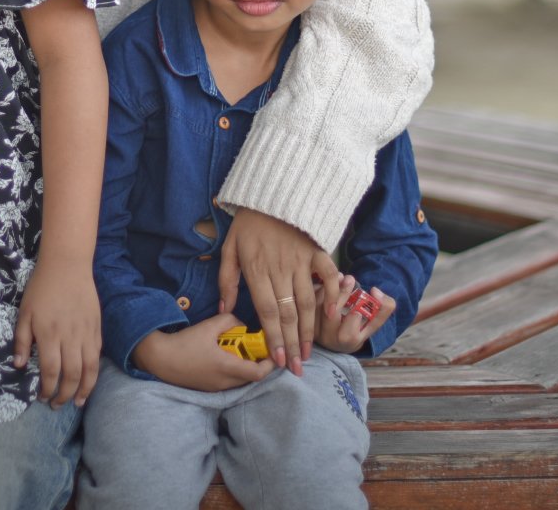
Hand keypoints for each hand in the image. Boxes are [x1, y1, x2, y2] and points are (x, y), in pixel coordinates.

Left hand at [12, 254, 101, 407]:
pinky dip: (94, 371)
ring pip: (89, 369)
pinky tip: (88, 380)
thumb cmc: (41, 288)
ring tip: (77, 402)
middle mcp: (70, 337)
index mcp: (49, 334)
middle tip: (58, 406)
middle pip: (71, 374)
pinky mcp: (97, 327)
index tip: (42, 398)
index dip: (48, 389)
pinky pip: (97, 355)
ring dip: (84, 389)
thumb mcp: (24, 313)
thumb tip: (20, 366)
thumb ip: (22, 341)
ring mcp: (86, 332)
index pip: (51, 370)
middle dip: (64, 395)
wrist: (67, 265)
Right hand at [132, 314, 277, 391]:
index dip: (269, 364)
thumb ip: (229, 321)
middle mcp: (224, 382)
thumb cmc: (185, 343)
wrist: (159, 359)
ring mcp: (215, 388)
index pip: (258, 373)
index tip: (271, 351)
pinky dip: (233, 372)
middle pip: (251, 378)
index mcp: (227, 367)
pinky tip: (224, 358)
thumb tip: (241, 324)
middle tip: (255, 348)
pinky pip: (228, 383)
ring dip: (245, 369)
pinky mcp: (207, 388)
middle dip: (257, 364)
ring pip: (240, 381)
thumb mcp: (209, 326)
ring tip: (239, 351)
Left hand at [217, 210, 340, 376]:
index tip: (278, 361)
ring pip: (308, 302)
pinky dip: (333, 295)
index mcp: (257, 270)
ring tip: (308, 352)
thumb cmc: (248, 221)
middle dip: (291, 345)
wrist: (271, 190)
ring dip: (309, 330)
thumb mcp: (229, 248)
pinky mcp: (316, 251)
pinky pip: (329, 276)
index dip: (274, 339)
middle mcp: (280, 269)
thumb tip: (225, 311)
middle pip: (288, 314)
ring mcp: (301, 261)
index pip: (267, 312)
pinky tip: (332, 316)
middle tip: (296, 368)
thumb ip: (227, 281)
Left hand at [313, 275, 395, 354]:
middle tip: (351, 279)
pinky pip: (310, 300)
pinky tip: (329, 280)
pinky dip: (319, 288)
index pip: (348, 334)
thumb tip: (376, 291)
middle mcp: (328, 339)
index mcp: (348, 342)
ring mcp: (313, 329)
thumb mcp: (376, 320)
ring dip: (330, 288)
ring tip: (341, 277)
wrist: (338, 335)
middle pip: (331, 316)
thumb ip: (385, 307)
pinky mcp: (303, 318)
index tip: (364, 298)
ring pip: (319, 305)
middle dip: (342, 294)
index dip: (355, 317)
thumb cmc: (360, 325)